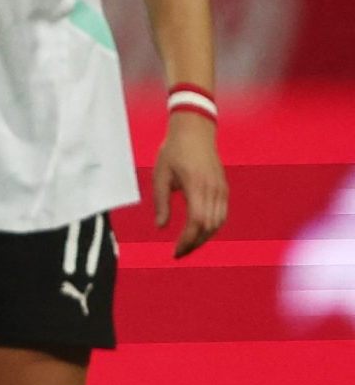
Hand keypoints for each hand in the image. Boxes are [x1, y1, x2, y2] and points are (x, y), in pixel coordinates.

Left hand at [153, 112, 227, 256]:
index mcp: (196, 186)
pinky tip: (198, 232)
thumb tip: (160, 228)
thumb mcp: (160, 176)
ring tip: (187, 245)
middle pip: (209, 227)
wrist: (195, 131)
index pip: (197, 222)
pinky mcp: (224, 188)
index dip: (187, 240)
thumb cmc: (173, 152)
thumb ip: (161, 203)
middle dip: (194, 243)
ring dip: (204, 237)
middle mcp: (213, 189)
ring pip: (218, 223)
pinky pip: (222, 214)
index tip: (175, 251)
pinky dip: (211, 227)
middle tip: (178, 253)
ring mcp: (221, 189)